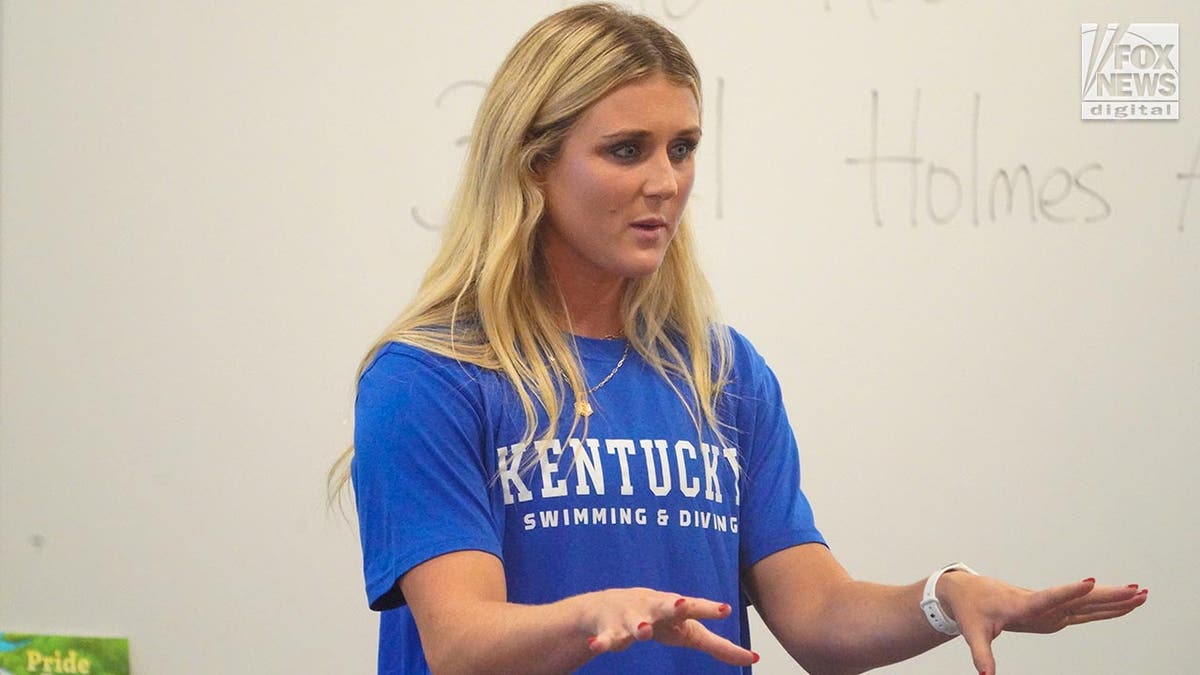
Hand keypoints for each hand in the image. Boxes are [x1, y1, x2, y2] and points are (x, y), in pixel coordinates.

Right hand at [578, 588, 758, 666]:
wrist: (607, 607)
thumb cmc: (658, 619)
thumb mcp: (689, 632)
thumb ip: (720, 646)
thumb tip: (754, 657)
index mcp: (675, 608)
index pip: (696, 607)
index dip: (710, 609)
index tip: (725, 609)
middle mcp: (654, 608)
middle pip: (666, 605)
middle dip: (675, 605)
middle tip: (682, 604)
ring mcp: (630, 617)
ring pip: (635, 622)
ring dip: (639, 626)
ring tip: (643, 631)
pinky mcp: (609, 629)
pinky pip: (607, 638)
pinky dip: (603, 642)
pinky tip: (597, 646)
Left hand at [938, 573, 1147, 674]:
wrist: (966, 591)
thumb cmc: (971, 610)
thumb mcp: (973, 633)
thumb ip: (982, 654)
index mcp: (1022, 607)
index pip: (1048, 598)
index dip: (1068, 592)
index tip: (1091, 581)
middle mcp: (1041, 604)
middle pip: (1079, 599)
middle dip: (1108, 596)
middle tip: (1136, 590)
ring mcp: (1049, 606)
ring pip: (1086, 602)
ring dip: (1113, 598)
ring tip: (1141, 593)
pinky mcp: (1052, 609)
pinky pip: (1083, 608)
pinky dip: (1104, 606)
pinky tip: (1123, 603)